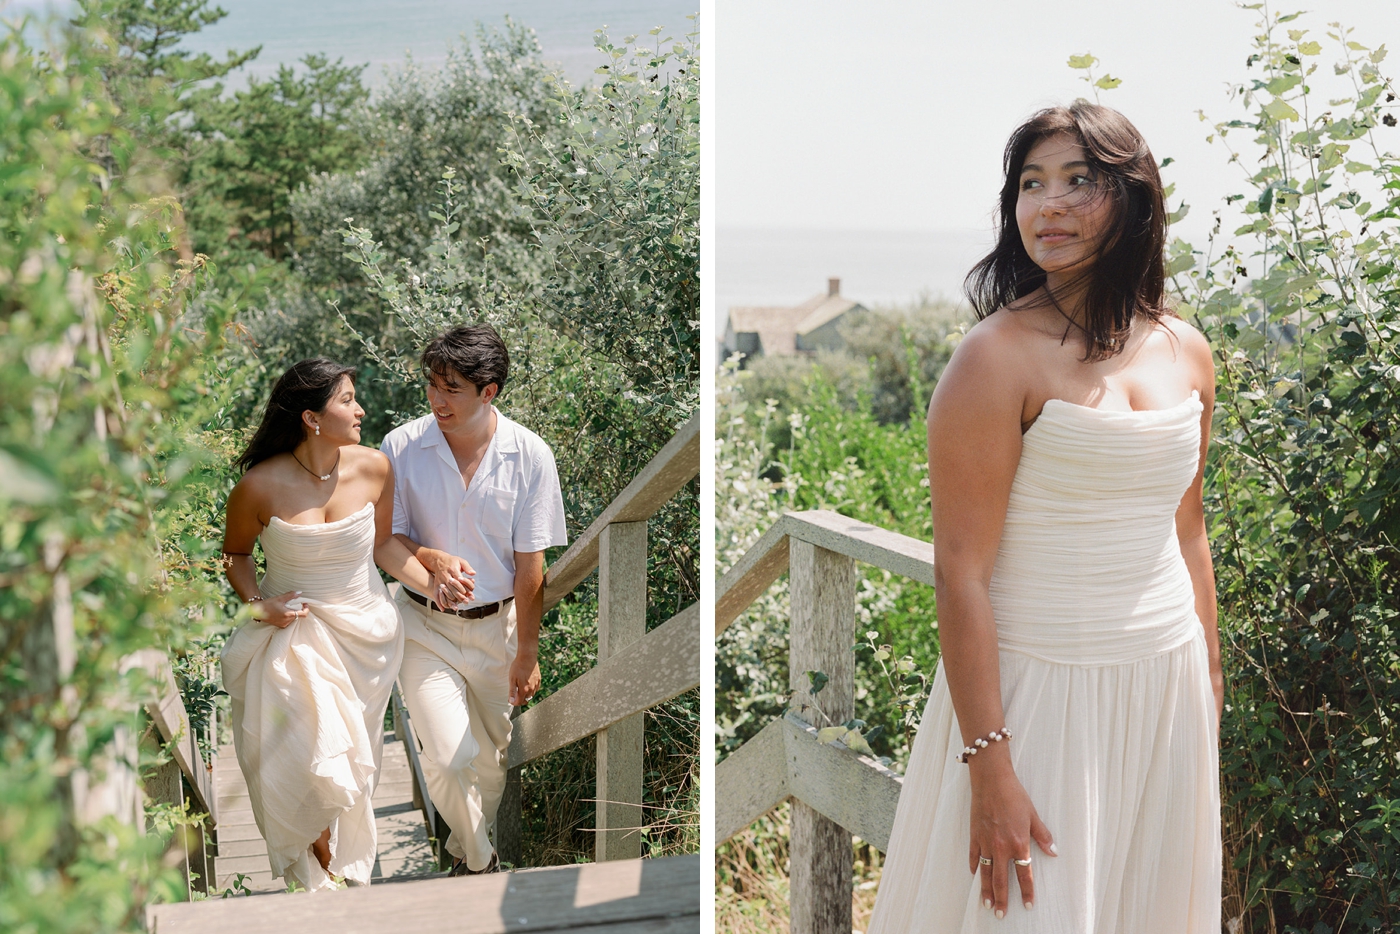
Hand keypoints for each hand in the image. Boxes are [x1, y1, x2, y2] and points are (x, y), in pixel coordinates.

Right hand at [253, 590, 308, 628]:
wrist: (257, 611)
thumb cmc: (268, 604)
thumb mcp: (280, 598)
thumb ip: (291, 595)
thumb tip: (300, 593)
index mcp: (288, 615)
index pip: (304, 614)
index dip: (306, 608)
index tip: (304, 603)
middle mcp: (287, 621)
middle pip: (298, 615)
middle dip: (298, 609)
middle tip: (294, 603)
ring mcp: (283, 624)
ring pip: (293, 618)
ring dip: (293, 612)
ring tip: (286, 606)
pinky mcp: (280, 626)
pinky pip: (288, 621)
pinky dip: (288, 616)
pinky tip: (283, 611)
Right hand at [425, 550, 474, 608]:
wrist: (439, 561)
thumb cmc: (452, 561)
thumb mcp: (461, 561)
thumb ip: (468, 567)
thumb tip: (473, 573)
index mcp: (452, 570)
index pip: (458, 580)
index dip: (463, 587)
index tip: (467, 593)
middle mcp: (446, 576)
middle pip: (452, 588)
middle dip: (459, 596)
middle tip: (465, 602)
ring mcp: (440, 581)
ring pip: (445, 592)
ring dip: (450, 600)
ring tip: (456, 607)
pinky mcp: (436, 585)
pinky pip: (436, 594)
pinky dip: (439, 602)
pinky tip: (443, 608)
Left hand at [507, 646, 540, 706]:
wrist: (527, 657)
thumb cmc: (518, 667)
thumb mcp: (512, 679)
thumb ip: (512, 691)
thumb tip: (511, 701)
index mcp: (524, 690)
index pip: (519, 702)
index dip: (514, 702)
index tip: (510, 699)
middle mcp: (532, 689)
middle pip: (526, 700)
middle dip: (520, 699)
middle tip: (515, 694)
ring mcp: (536, 684)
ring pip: (531, 695)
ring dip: (526, 695)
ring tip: (520, 688)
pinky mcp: (539, 680)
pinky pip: (535, 689)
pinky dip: (531, 689)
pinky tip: (527, 684)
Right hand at [966, 751, 1056, 915]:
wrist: (991, 780)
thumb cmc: (1014, 795)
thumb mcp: (1033, 815)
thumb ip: (1043, 836)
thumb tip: (1054, 851)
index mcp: (1018, 843)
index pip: (1024, 874)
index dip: (1027, 892)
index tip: (1028, 905)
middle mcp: (1001, 847)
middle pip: (1001, 880)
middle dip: (1002, 899)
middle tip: (1000, 914)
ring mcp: (985, 842)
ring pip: (985, 872)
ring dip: (986, 890)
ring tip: (986, 903)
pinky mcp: (974, 834)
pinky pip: (973, 855)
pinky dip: (974, 867)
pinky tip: (974, 875)